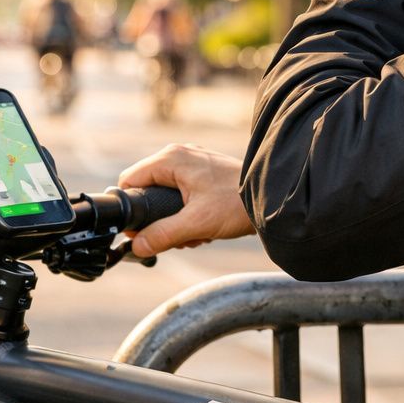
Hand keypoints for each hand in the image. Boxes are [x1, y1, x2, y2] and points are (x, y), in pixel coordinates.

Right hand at [117, 144, 254, 256]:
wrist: (273, 199)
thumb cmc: (236, 204)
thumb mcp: (196, 223)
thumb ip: (163, 235)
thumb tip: (136, 247)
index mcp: (171, 159)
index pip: (130, 180)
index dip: (131, 208)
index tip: (139, 232)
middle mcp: (179, 155)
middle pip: (148, 190)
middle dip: (158, 219)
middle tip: (176, 236)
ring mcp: (192, 164)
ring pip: (165, 196)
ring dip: (176, 221)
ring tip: (196, 233)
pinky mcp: (203, 174)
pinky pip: (182, 196)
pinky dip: (188, 215)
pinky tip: (204, 229)